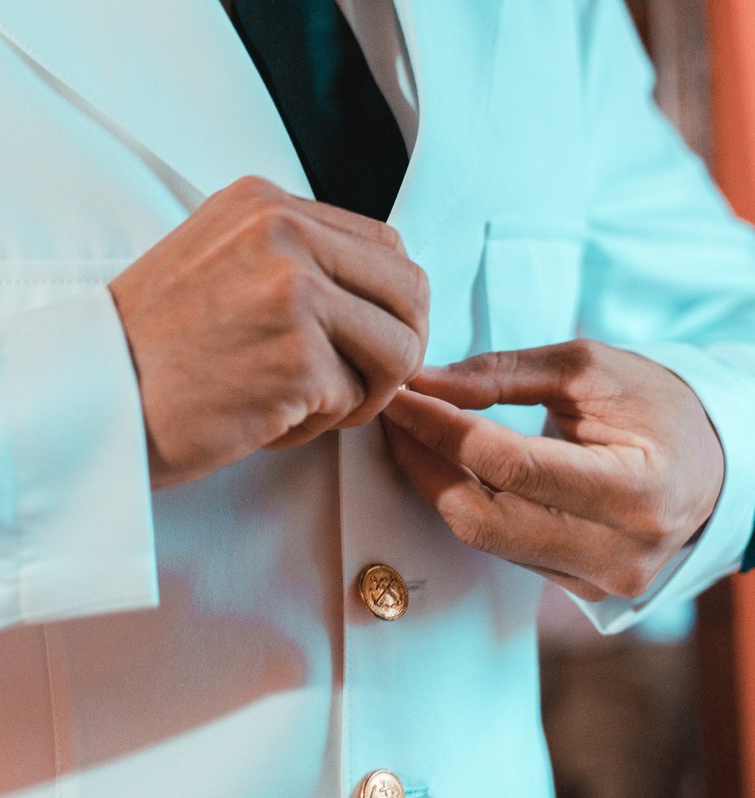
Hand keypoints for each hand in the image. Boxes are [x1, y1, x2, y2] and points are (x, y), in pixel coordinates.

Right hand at [109, 176, 427, 487]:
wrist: (86, 400)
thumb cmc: (145, 351)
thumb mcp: (215, 263)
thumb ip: (292, 261)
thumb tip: (375, 295)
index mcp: (264, 203)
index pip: (384, 246)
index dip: (382, 307)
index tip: (351, 345)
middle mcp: (284, 232)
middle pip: (410, 292)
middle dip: (390, 352)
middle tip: (341, 385)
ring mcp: (294, 291)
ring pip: (399, 349)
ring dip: (360, 392)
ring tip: (298, 404)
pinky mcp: (297, 356)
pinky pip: (356, 401)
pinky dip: (317, 425)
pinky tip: (263, 421)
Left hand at [380, 340, 723, 600]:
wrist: (711, 464)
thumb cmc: (654, 407)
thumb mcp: (591, 368)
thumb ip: (504, 374)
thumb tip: (425, 384)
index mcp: (636, 492)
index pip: (509, 466)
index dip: (440, 429)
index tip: (400, 396)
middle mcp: (618, 552)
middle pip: (482, 517)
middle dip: (422, 462)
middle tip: (392, 415)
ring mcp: (595, 581)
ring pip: (482, 537)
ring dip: (433, 483)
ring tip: (411, 432)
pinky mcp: (575, 589)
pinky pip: (498, 547)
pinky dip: (463, 503)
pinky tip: (445, 465)